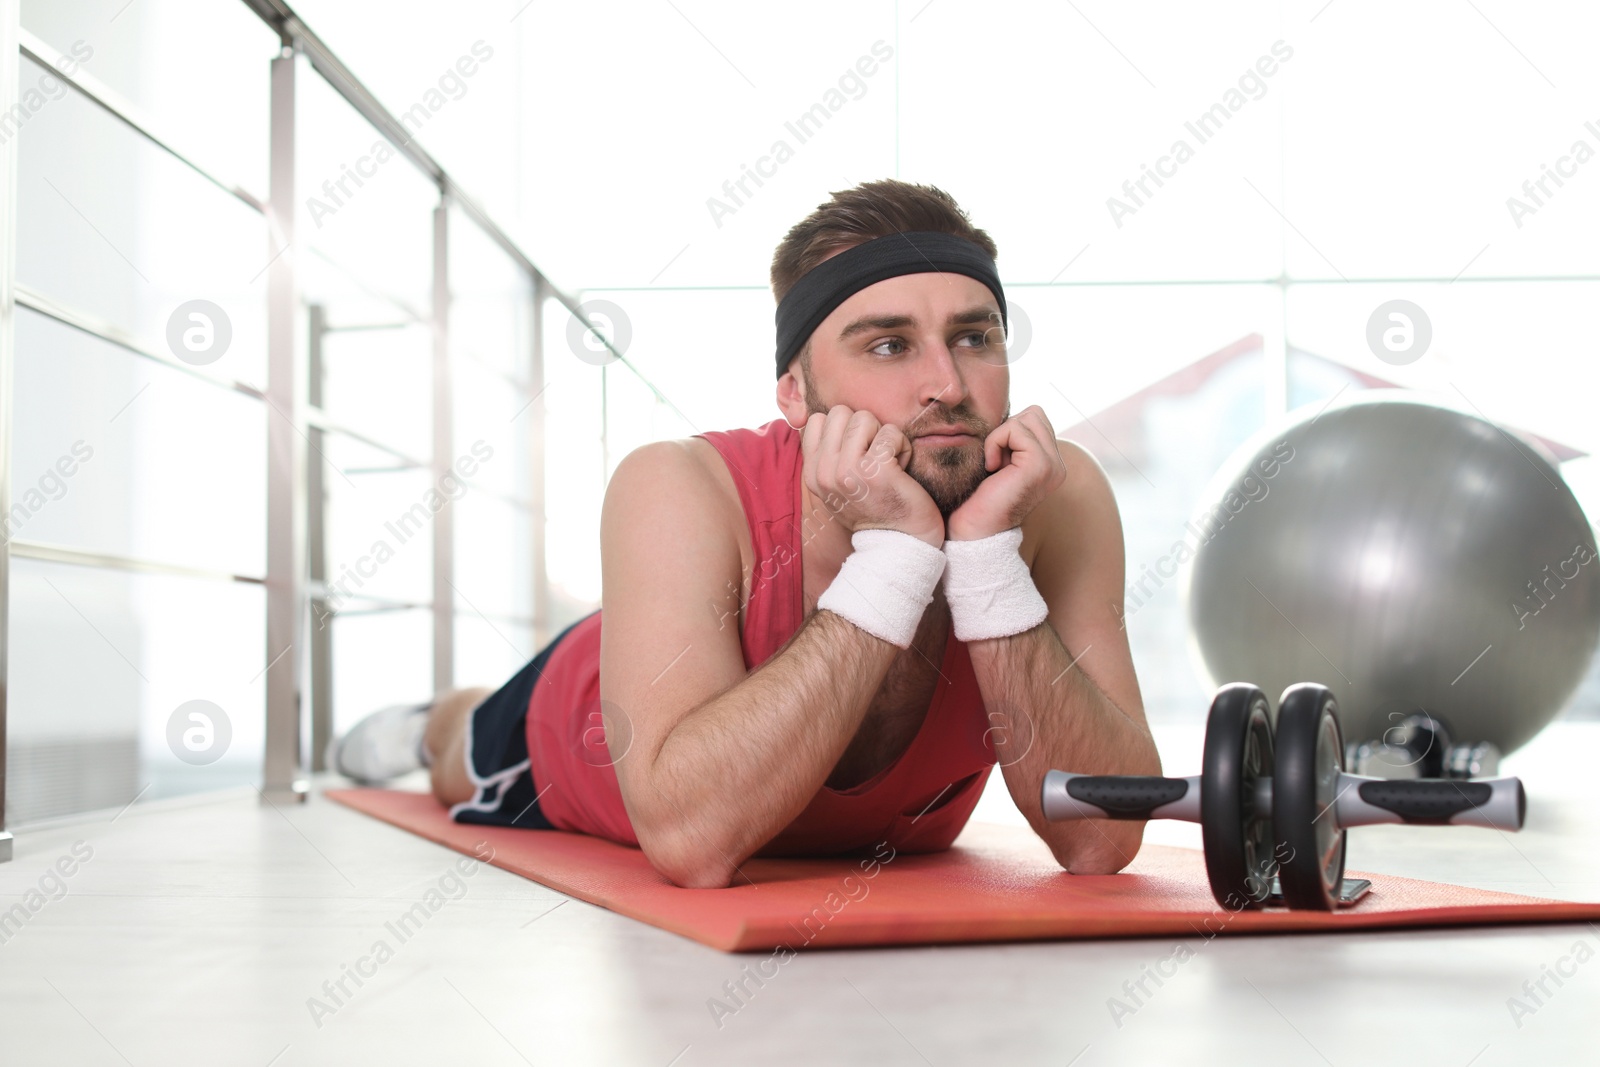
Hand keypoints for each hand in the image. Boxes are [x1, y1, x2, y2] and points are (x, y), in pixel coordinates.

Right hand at [800, 405, 944, 547]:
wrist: (898, 545)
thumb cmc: (874, 507)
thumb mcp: (838, 483)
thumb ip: (828, 453)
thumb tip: (825, 416)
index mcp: (812, 473)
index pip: (816, 420)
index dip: (843, 428)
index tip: (857, 454)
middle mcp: (824, 472)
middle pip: (840, 413)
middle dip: (864, 428)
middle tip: (874, 457)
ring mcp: (847, 472)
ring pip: (864, 418)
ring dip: (883, 436)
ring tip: (888, 463)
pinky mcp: (875, 471)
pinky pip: (890, 433)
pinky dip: (903, 447)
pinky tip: (901, 470)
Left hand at [945, 405, 1066, 540]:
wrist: (972, 530)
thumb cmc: (977, 497)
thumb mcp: (1000, 460)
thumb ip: (1012, 440)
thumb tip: (1009, 412)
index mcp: (1051, 463)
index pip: (1036, 419)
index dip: (1009, 432)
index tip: (995, 461)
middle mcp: (1058, 465)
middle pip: (1034, 413)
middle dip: (1007, 430)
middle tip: (994, 461)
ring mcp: (1052, 466)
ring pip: (1027, 418)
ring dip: (1000, 436)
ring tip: (993, 465)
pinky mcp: (1040, 465)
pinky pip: (1015, 429)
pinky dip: (996, 442)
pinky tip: (991, 467)